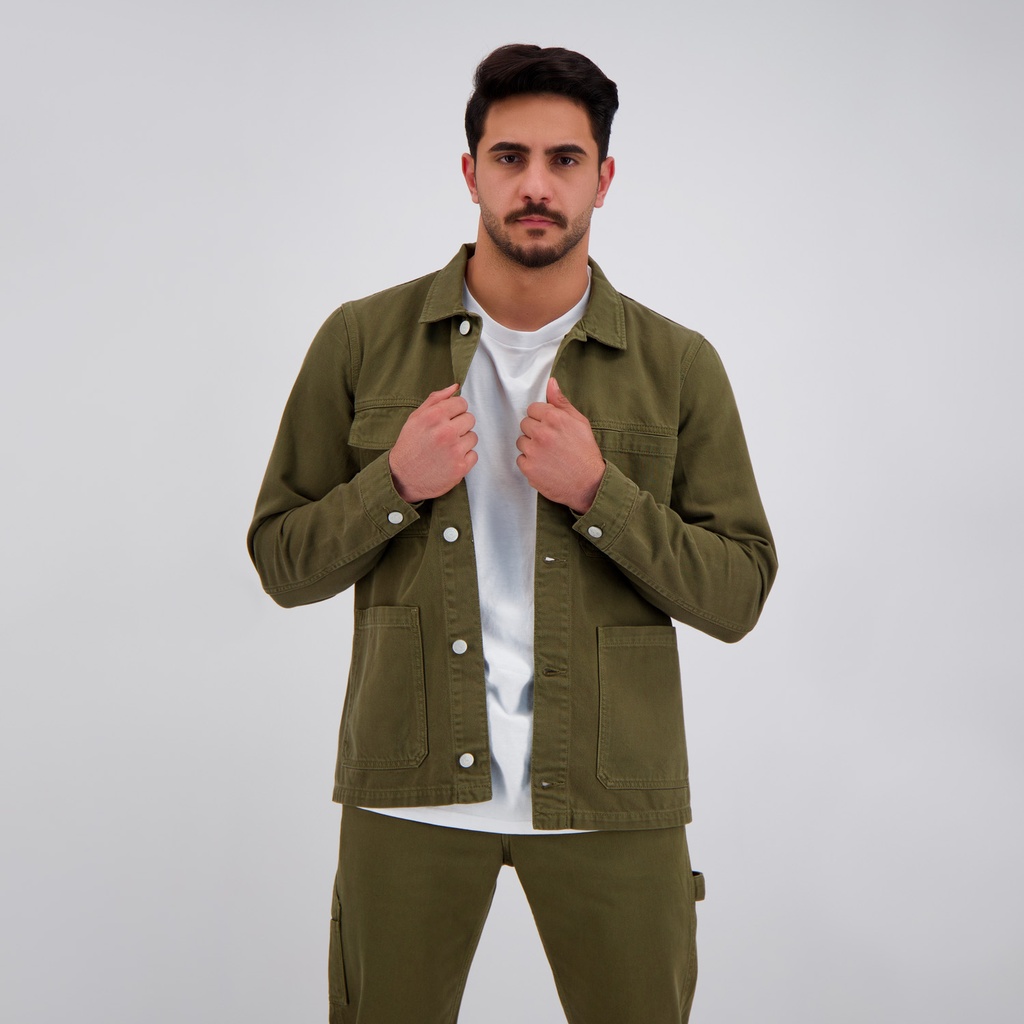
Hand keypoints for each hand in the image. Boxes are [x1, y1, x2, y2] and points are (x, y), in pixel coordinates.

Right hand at [389, 384, 477, 501]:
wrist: (402, 477)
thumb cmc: (409, 446)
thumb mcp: (416, 418)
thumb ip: (436, 399)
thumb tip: (455, 387)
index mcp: (434, 416)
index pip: (462, 403)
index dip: (455, 411)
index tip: (448, 419)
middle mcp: (445, 432)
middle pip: (470, 419)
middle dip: (460, 425)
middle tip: (446, 435)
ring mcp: (454, 450)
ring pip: (473, 437)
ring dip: (463, 442)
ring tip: (447, 449)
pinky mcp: (460, 467)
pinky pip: (474, 455)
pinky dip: (464, 458)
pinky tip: (450, 460)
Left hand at [516, 377, 604, 511]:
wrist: (589, 484)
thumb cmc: (586, 452)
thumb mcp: (579, 422)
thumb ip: (562, 402)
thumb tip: (551, 383)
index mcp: (554, 418)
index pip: (532, 409)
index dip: (541, 418)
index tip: (550, 427)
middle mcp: (541, 433)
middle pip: (524, 424)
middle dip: (535, 431)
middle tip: (550, 442)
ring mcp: (533, 452)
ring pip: (521, 442)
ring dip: (531, 447)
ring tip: (548, 454)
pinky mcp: (529, 469)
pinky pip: (520, 459)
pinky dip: (530, 463)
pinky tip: (544, 465)